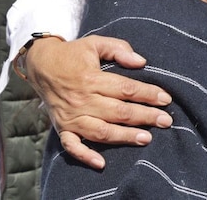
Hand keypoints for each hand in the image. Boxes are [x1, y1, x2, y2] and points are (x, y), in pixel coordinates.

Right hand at [24, 35, 172, 168]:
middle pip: (118, 111)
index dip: (147, 94)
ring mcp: (71, 117)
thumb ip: (119, 49)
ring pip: (101, 131)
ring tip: (146, 139)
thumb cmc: (73, 54)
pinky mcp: (62, 128)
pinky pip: (72, 146)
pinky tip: (101, 163)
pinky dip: (85, 156)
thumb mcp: (95, 43)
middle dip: (144, 117)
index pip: (125, 88)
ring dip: (124, 136)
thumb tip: (141, 62)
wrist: (40, 65)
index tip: (166, 99)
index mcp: (91, 78)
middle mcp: (82, 100)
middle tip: (165, 121)